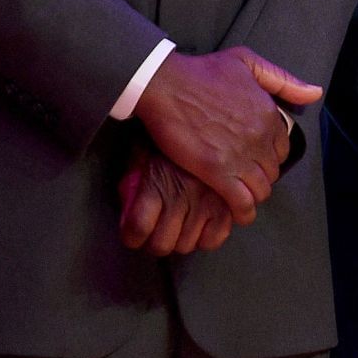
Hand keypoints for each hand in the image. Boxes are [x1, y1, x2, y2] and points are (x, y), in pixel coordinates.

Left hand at [117, 139, 234, 255]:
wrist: (198, 112)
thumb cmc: (167, 130)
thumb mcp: (142, 153)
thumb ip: (135, 181)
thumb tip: (130, 206)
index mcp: (154, 185)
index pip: (138, 228)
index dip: (133, 237)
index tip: (134, 236)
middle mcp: (179, 196)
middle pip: (162, 244)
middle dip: (157, 241)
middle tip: (159, 231)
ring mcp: (206, 200)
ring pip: (188, 244)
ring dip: (181, 239)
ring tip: (182, 226)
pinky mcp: (227, 200)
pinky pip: (216, 237)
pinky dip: (209, 237)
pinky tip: (204, 226)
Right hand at [133, 48, 321, 222]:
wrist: (166, 84)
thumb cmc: (202, 71)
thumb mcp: (247, 63)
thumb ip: (283, 80)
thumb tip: (315, 93)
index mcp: (268, 113)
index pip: (283, 148)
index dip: (270, 156)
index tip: (257, 159)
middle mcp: (260, 136)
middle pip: (272, 171)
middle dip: (262, 176)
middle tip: (246, 178)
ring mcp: (240, 155)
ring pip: (260, 189)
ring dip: (253, 195)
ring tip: (242, 197)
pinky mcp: (216, 171)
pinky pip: (241, 201)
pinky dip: (242, 212)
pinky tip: (238, 214)